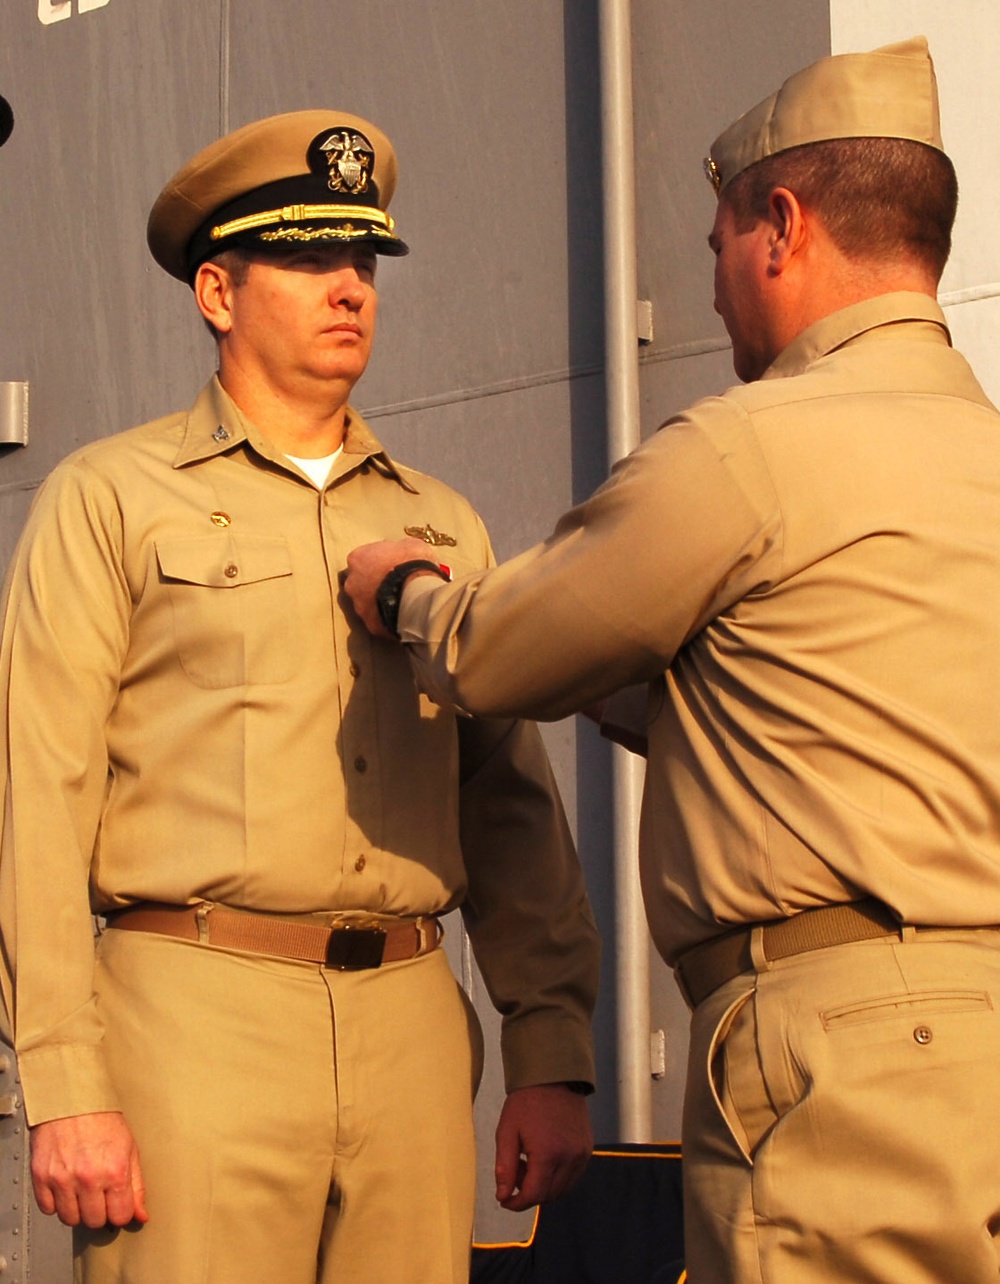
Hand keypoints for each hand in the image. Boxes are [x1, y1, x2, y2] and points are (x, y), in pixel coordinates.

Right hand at [30, 1111, 148, 1228]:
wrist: (71, 1099)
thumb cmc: (102, 1119)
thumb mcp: (129, 1148)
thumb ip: (137, 1185)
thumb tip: (140, 1215)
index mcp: (115, 1170)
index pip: (120, 1216)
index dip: (120, 1212)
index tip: (117, 1205)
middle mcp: (88, 1178)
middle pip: (94, 1221)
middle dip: (99, 1211)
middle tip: (99, 1194)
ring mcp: (62, 1179)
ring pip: (70, 1219)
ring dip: (77, 1209)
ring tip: (81, 1189)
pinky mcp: (41, 1178)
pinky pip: (48, 1209)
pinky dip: (55, 1202)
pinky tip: (65, 1186)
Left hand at [344, 537, 441, 636]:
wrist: (420, 592)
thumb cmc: (413, 563)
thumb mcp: (409, 545)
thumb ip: (397, 549)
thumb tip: (403, 554)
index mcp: (358, 559)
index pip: (360, 559)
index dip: (375, 562)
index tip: (388, 564)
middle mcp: (352, 583)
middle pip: (359, 583)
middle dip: (373, 584)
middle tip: (392, 583)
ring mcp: (359, 606)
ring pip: (366, 604)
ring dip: (378, 602)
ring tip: (399, 601)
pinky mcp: (371, 624)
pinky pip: (378, 621)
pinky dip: (387, 618)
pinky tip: (401, 615)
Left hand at [494, 1083, 592, 1210]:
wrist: (553, 1077)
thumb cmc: (526, 1102)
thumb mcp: (507, 1132)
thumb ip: (504, 1167)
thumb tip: (503, 1196)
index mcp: (548, 1154)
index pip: (534, 1195)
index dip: (517, 1203)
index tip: (504, 1200)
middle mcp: (570, 1158)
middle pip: (549, 1195)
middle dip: (529, 1194)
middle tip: (515, 1175)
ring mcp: (582, 1154)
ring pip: (563, 1189)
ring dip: (544, 1187)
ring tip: (529, 1165)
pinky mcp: (588, 1148)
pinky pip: (573, 1176)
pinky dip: (558, 1178)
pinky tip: (545, 1161)